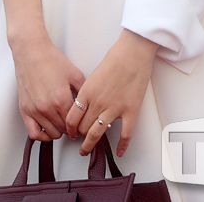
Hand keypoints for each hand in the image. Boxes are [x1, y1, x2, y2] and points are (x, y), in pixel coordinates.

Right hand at [11, 34, 85, 141]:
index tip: (83, 123)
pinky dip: (42, 135)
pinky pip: (33, 133)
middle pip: (64, 129)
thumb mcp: (74, 73)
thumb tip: (90, 105)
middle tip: (75, 124)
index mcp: (61, 98)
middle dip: (71, 128)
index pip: (75, 122)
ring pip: (51, 133)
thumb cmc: (51, 60)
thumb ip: (83, 91)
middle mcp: (47, 107)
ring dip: (59, 131)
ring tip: (63, 124)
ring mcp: (34, 110)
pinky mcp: (25, 110)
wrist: (32, 52)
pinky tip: (48, 129)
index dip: (81, 124)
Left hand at [65, 29, 158, 157]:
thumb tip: (85, 104)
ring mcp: (114, 108)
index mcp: (87, 92)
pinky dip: (122, 145)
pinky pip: (125, 134)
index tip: (70, 132)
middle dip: (79, 135)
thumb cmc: (116, 57)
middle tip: (79, 140)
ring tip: (87, 150)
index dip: (69, 128)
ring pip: (97, 134)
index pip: (72, 118)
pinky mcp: (131, 110)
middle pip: (83, 128)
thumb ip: (88, 91)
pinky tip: (119, 150)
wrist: (134, 51)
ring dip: (90, 145)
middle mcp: (98, 102)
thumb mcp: (94, 74)